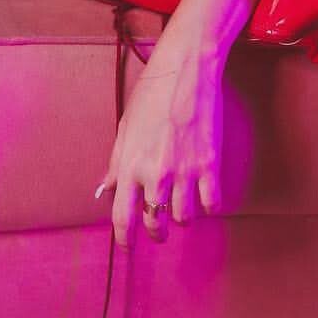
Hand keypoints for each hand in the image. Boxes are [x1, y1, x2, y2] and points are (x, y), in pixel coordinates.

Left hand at [94, 32, 224, 248]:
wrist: (186, 72)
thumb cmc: (151, 95)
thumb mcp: (125, 128)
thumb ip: (117, 164)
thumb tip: (106, 189)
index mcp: (130, 165)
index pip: (122, 216)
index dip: (124, 238)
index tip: (127, 245)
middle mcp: (156, 174)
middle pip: (155, 223)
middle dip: (155, 231)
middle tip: (158, 230)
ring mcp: (185, 171)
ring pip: (184, 218)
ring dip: (181, 218)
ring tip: (180, 207)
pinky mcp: (210, 165)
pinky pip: (211, 204)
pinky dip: (207, 206)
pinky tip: (203, 198)